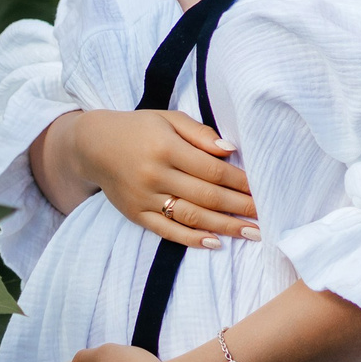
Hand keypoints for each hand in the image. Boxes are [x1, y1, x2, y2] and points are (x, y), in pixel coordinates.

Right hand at [42, 110, 257, 248]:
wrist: (92, 145)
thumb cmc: (137, 128)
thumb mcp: (168, 118)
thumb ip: (200, 133)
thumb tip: (231, 151)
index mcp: (166, 147)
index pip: (212, 170)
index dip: (240, 182)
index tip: (263, 189)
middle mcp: (155, 175)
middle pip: (207, 195)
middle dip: (240, 207)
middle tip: (267, 215)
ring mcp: (144, 198)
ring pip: (192, 216)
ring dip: (225, 227)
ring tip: (252, 233)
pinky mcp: (136, 214)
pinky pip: (168, 231)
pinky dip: (192, 239)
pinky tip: (215, 242)